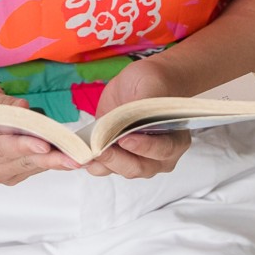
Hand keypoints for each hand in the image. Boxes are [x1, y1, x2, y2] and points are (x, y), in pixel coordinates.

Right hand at [0, 78, 81, 187]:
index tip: (45, 146)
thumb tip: (25, 108)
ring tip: (78, 155)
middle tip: (74, 158)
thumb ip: (1, 104)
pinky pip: (34, 167)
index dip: (23, 146)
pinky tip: (68, 153)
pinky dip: (51, 159)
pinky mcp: (13, 174)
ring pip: (31, 167)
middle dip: (49, 158)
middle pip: (20, 162)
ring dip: (55, 160)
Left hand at [80, 57, 193, 180]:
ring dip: (102, 163)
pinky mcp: (118, 158)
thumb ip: (145, 102)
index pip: (163, 149)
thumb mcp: (151, 84)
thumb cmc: (152, 84)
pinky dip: (91, 163)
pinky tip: (78, 156)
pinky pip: (105, 167)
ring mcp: (137, 160)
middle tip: (100, 149)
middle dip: (118, 159)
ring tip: (85, 152)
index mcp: (175, 139)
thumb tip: (133, 117)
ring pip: (120, 170)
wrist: (142, 85)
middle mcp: (159, 157)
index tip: (126, 139)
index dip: (144, 147)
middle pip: (139, 167)